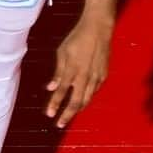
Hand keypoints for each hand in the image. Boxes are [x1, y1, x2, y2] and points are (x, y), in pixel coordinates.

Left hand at [45, 13, 112, 127]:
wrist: (98, 28)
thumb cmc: (77, 38)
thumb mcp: (63, 52)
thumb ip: (58, 71)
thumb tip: (51, 88)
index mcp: (73, 69)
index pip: (62, 92)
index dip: (54, 104)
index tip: (49, 114)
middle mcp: (85, 76)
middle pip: (76, 102)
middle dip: (67, 115)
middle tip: (60, 124)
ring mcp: (96, 76)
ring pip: (87, 99)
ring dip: (77, 109)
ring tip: (69, 115)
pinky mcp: (103, 75)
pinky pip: (94, 91)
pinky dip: (87, 98)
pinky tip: (82, 100)